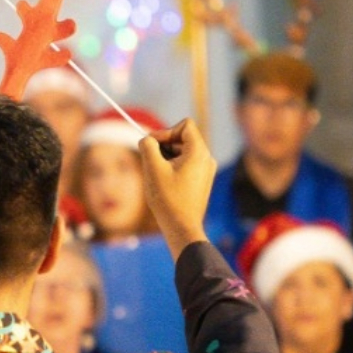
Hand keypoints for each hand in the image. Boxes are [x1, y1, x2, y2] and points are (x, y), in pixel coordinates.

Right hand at [138, 118, 215, 258]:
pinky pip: (186, 165)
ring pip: (183, 152)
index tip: (152, 145)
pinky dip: (173, 167)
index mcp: (198, 152)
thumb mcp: (153, 168)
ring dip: (167, 157)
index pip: (185, 126)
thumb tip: (146, 139)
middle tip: (149, 160)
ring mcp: (206, 170)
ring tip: (156, 174)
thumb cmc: (168, 199)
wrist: (182, 227)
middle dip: (164, 145)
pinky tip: (164, 182)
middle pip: (183, 138)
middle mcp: (206, 158)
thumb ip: (148, 147)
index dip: (166, 131)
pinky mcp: (202, 181)